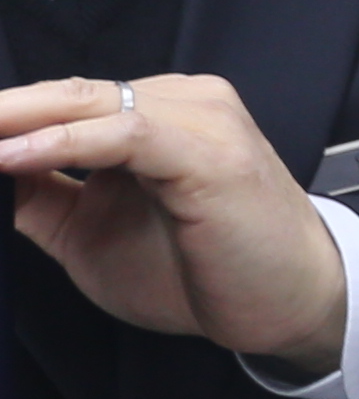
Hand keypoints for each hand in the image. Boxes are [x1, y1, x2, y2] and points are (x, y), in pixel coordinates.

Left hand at [0, 73, 349, 363]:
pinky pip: (122, 134)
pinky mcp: (208, 151)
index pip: (60, 102)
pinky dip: (60, 143)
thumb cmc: (208, 272)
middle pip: (65, 92)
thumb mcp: (95, 238)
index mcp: (158, 116)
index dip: (0, 119)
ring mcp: (199, 120)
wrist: (288, 306)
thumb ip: (46, 201)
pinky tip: (12, 155)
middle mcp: (182, 103)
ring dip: (12, 120)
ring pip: (87, 103)